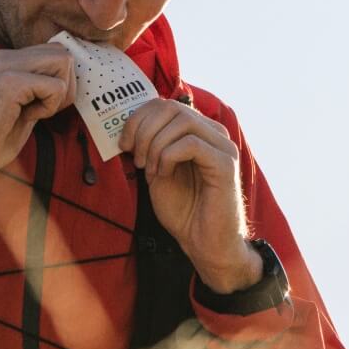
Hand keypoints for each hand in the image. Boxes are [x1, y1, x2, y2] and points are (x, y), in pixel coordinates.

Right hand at [0, 45, 74, 185]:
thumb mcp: (19, 111)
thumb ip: (38, 94)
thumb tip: (65, 88)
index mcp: (6, 61)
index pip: (52, 53)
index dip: (60, 81)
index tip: (44, 106)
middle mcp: (5, 56)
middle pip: (62, 54)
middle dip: (66, 84)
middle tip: (45, 109)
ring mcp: (6, 65)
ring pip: (62, 62)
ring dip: (59, 93)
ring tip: (36, 112)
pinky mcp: (9, 82)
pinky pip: (54, 87)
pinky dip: (50, 106)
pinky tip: (28, 117)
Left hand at [119, 100, 263, 293]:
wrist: (203, 243)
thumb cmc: (184, 211)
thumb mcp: (157, 170)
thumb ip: (150, 146)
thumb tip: (130, 127)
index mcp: (199, 132)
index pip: (165, 105)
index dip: (138, 118)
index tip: (123, 144)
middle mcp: (214, 134)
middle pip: (172, 108)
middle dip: (143, 130)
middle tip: (135, 158)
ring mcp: (223, 147)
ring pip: (182, 122)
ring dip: (155, 145)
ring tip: (150, 170)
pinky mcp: (225, 164)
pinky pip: (191, 144)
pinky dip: (168, 157)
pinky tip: (163, 175)